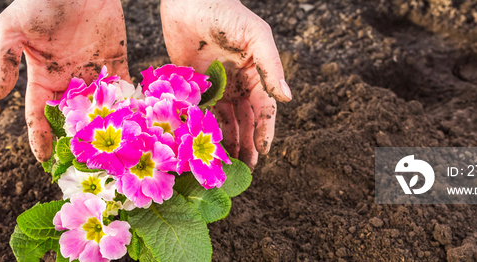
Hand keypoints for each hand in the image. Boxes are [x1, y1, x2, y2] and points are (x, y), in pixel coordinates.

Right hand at [0, 0, 128, 161]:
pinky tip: (136, 124)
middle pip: (72, 117)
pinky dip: (129, 103)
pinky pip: (123, 86)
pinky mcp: (115, 59)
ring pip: (99, 106)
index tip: (44, 160)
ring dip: (106, 128)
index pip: (39, 114)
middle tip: (85, 166)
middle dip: (76, 140)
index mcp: (42, 76)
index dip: (40, 137)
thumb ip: (3, 60)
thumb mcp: (12, 28)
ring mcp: (93, 70)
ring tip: (114, 154)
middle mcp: (68, 78)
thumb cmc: (40, 1)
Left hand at [160, 0, 291, 168]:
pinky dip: (199, 130)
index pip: (264, 109)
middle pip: (245, 122)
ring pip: (222, 122)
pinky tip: (198, 148)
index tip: (262, 151)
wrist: (189, 0)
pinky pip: (198, 113)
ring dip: (224, 144)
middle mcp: (237, 84)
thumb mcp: (255, 35)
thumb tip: (287, 98)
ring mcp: (215, 87)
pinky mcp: (193, 87)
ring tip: (223, 166)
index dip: (264, 131)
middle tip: (244, 170)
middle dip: (246, 145)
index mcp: (255, 74)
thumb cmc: (226, 12)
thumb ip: (271, 65)